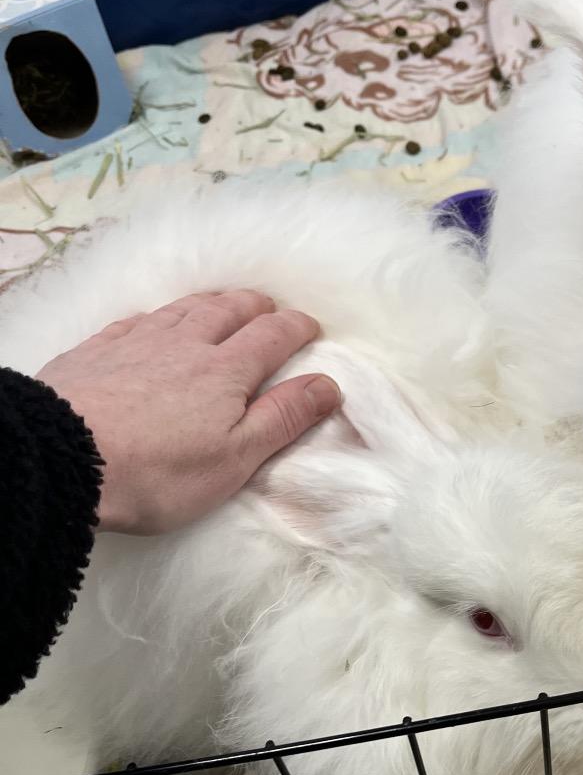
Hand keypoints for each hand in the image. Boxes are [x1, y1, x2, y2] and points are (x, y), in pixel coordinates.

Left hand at [36, 290, 340, 534]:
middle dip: (255, 306)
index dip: (296, 327)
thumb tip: (329, 385)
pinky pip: (135, 321)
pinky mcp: (95, 352)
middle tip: (269, 308)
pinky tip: (153, 321)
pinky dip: (156, 316)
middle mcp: (185, 345)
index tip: (311, 327)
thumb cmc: (158, 471)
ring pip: (183, 309)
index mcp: (226, 371)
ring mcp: (136, 343)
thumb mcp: (236, 457)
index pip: (272, 336)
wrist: (60, 460)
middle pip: (228, 310)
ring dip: (211, 303)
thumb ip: (284, 418)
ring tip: (223, 303)